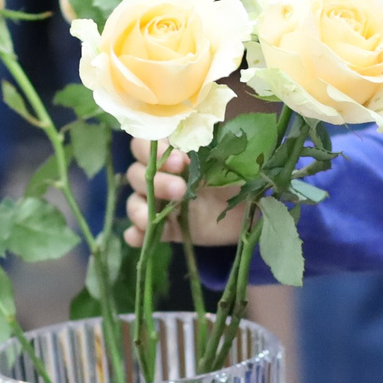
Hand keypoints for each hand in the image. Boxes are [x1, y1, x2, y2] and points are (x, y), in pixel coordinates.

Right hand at [123, 139, 246, 246]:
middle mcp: (159, 177)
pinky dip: (135, 234)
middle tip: (181, 189)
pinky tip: (139, 237)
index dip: (152, 152)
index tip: (179, 162)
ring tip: (157, 217)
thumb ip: (202, 154)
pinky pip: (138, 232)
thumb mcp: (222, 162)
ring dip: (141, 208)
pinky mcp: (165, 229)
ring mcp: (159, 204)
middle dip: (157, 182)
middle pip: (136, 174)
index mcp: (170, 154)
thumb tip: (186, 153)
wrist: (249, 210)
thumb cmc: (234, 178)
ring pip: (133, 202)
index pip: (143, 145)